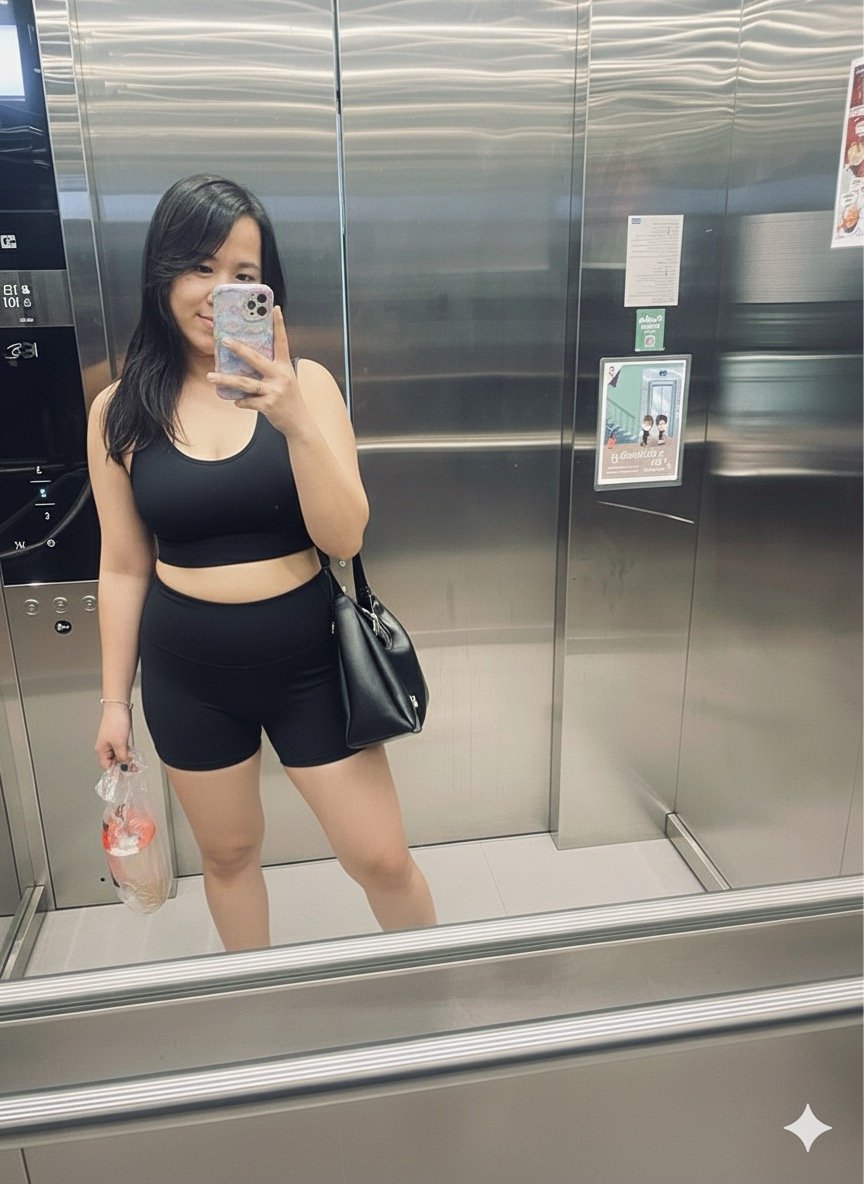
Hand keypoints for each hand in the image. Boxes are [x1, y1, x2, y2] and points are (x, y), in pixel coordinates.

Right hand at [95, 703, 131, 769]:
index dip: (115, 772)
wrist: (119, 706)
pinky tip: (132, 752)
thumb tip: (125, 765)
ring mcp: (111, 742)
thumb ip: (122, 756)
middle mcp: (104, 747)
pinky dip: (127, 752)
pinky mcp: (117, 737)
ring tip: (134, 760)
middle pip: (113, 762)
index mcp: (101, 750)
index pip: (106, 767)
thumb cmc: (115, 721)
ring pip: (118, 755)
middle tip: (133, 767)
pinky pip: (121, 748)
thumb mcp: (120, 743)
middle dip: (122, 765)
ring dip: (126, 758)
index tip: (124, 776)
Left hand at [207, 307, 309, 437]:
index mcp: (285, 366)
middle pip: (256, 358)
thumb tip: (248, 357)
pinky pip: (247, 401)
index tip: (275, 309)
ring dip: (226, 380)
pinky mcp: (268, 405)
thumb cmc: (289, 398)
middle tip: (224, 340)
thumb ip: (272, 368)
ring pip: (245, 382)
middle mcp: (280, 375)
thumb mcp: (286, 379)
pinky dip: (240, 402)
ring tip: (211, 377)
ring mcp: (274, 390)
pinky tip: (237, 402)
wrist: (299, 422)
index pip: (282, 341)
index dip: (279, 324)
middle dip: (238, 348)